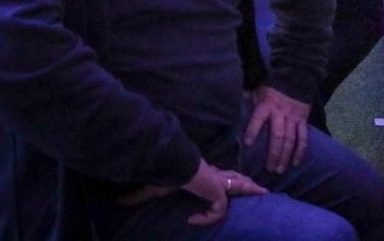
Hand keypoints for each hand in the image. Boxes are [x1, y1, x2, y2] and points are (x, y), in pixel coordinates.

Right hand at [119, 158, 263, 226]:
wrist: (171, 163)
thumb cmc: (164, 172)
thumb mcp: (153, 188)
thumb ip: (140, 196)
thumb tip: (120, 201)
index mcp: (203, 174)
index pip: (218, 176)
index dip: (222, 184)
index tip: (214, 196)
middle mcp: (213, 175)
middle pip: (234, 177)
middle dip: (246, 183)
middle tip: (262, 189)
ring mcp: (217, 182)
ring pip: (238, 186)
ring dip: (248, 191)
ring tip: (263, 194)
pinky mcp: (216, 191)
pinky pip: (219, 209)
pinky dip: (208, 217)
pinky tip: (194, 219)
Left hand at [244, 86, 312, 174]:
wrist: (296, 79)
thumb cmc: (272, 89)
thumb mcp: (257, 91)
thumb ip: (246, 99)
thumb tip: (230, 104)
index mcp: (267, 105)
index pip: (258, 118)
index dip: (253, 130)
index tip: (247, 143)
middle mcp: (281, 113)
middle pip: (278, 135)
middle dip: (273, 153)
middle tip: (269, 169)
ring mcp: (293, 118)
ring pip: (290, 139)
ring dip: (285, 156)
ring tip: (279, 170)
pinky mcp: (303, 121)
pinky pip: (303, 137)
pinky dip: (300, 151)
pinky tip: (296, 163)